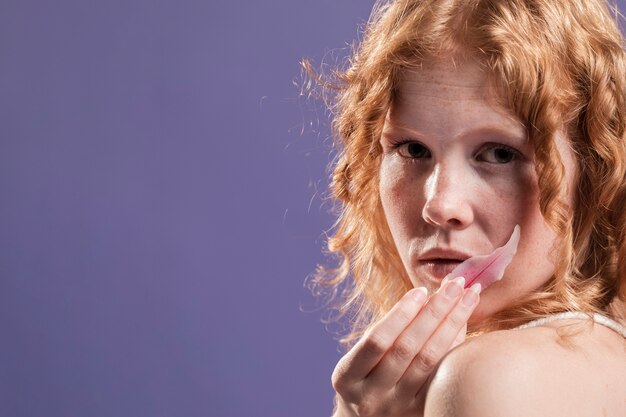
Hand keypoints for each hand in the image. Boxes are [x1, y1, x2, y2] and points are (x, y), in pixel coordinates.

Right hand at [331, 277, 480, 416]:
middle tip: (456, 285)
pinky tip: (464, 325)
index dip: (400, 314)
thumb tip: (428, 295)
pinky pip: (440, 375)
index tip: (422, 290)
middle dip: (434, 312)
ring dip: (451, 325)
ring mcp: (397, 408)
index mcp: (348, 377)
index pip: (377, 340)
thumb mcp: (361, 356)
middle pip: (407, 348)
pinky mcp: (419, 413)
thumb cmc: (365, 375)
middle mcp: (371, 396)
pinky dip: (454, 346)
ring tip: (467, 298)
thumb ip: (388, 330)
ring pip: (428, 361)